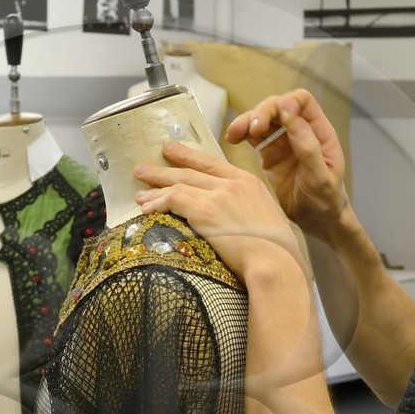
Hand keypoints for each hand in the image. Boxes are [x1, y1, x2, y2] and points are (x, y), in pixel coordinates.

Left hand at [134, 142, 303, 281]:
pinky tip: (145, 210)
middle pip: (191, 171)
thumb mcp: (268, 222)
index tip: (172, 151)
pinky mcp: (205, 211)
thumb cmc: (277, 254)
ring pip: (178, 184)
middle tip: (144, 167)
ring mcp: (218, 195)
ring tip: (138, 193)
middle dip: (164, 168)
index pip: (213, 164)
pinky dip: (156, 203)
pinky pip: (173, 200)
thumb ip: (248, 214)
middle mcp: (233, 184)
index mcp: (250, 183)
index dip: (189, 156)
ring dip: (154, 188)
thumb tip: (235, 224)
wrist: (276, 262)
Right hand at [224, 89, 349, 239]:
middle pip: (278, 106)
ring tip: (233, 133)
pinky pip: (253, 137)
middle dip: (262, 112)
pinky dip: (241, 134)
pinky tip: (232, 139)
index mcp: (319, 132)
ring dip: (247, 121)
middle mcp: (300, 132)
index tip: (277, 116)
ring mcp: (283, 142)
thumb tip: (290, 114)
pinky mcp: (269, 154)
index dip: (287, 102)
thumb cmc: (326, 200)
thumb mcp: (320, 177)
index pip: (302, 101)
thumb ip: (307, 145)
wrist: (317, 222)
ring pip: (262, 119)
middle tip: (251, 129)